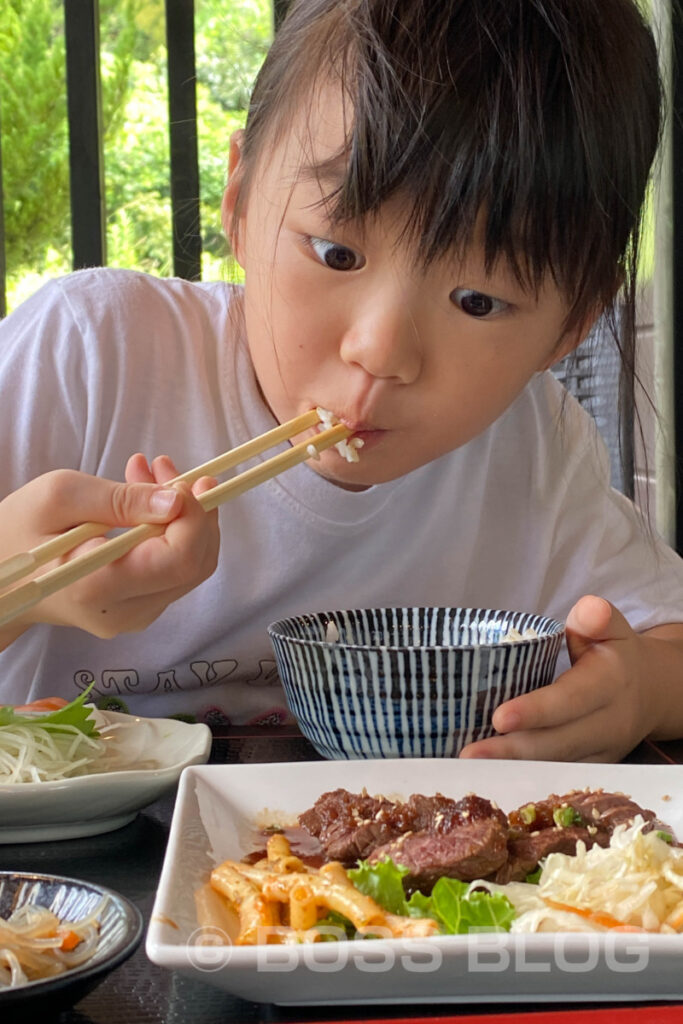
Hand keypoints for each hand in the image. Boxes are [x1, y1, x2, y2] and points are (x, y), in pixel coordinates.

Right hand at [2, 460, 218, 641]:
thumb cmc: (17, 530)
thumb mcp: (59, 496)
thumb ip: (121, 499)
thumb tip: (177, 502)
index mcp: (100, 586)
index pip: (181, 558)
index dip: (195, 516)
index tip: (181, 479)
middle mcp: (124, 612)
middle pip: (196, 563)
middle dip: (194, 509)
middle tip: (164, 466)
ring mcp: (134, 616)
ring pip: (190, 565)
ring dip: (184, 515)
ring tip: (148, 472)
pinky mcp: (139, 609)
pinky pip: (174, 569)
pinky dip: (172, 530)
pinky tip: (145, 500)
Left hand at [459, 595, 657, 761]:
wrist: (651, 692)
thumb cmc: (615, 653)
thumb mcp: (612, 628)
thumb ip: (597, 618)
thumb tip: (590, 609)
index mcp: (611, 682)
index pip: (571, 699)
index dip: (536, 711)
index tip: (499, 717)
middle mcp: (609, 723)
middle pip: (558, 742)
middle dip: (512, 750)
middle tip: (469, 753)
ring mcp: (602, 751)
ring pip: (555, 765)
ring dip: (512, 768)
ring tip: (471, 766)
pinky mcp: (592, 766)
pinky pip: (557, 776)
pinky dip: (524, 775)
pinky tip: (489, 773)